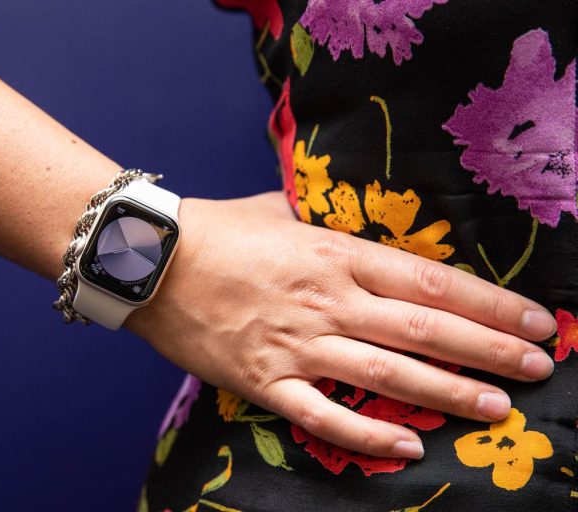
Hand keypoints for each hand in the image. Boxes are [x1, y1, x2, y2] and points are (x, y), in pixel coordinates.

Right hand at [126, 191, 555, 458]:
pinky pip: (322, 413)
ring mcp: (295, 342)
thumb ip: (325, 226)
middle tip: (538, 369)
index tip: (533, 321)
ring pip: (385, 372)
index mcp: (334, 252)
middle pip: (423, 328)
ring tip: (496, 409)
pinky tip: (407, 446)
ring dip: (446, 393)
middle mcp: (326, 298)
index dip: (488, 303)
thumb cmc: (215, 228)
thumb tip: (357, 235)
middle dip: (488, 351)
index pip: (430, 280)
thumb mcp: (278, 210)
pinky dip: (366, 432)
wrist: (147, 257)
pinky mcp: (262, 377)